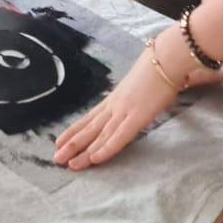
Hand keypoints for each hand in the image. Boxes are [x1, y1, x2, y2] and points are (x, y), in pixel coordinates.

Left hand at [55, 27, 201, 169]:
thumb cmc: (158, 67)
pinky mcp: (138, 116)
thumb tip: (132, 100)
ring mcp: (125, 110)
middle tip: (56, 159)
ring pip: (99, 135)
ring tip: (68, 163)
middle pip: (89, 128)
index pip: (90, 117)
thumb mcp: (138, 84)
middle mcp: (115, 105)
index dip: (74, 130)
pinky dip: (106, 148)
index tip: (59, 141)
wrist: (167, 58)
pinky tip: (95, 158)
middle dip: (72, 144)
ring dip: (83, 150)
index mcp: (115, 98)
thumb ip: (132, 96)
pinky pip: (119, 136)